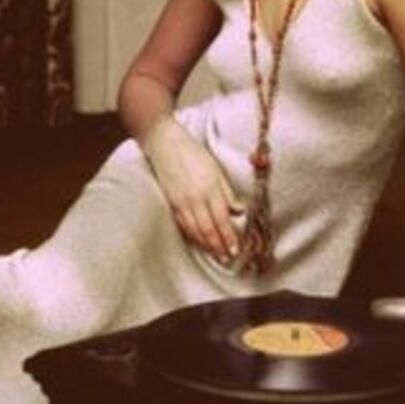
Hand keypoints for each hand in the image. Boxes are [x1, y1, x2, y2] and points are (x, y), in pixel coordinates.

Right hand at [144, 114, 244, 261]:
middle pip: (208, 229)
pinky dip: (193, 237)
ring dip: (207, 246)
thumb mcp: (216, 169)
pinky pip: (183, 225)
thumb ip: (227, 192)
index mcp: (209, 188)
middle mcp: (195, 198)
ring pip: (195, 231)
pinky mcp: (171, 203)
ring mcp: (181, 202)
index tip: (236, 250)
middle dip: (219, 246)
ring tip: (216, 255)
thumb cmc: (194, 153)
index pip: (222, 219)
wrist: (165, 144)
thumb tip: (239, 211)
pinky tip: (199, 243)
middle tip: (227, 259)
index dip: (229, 237)